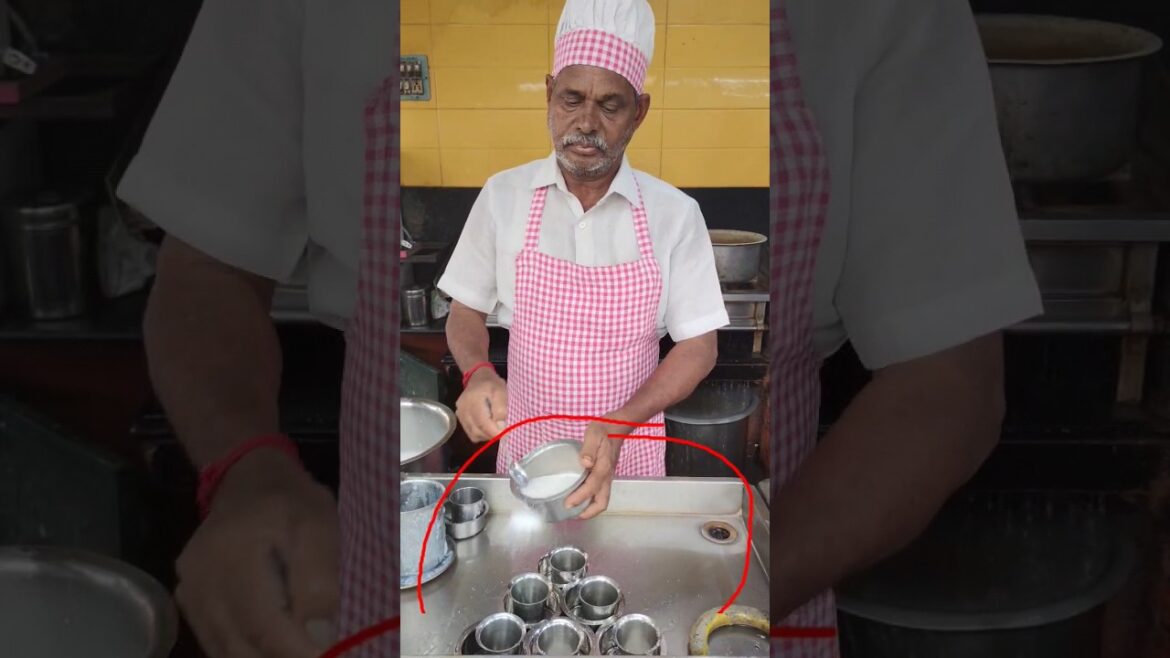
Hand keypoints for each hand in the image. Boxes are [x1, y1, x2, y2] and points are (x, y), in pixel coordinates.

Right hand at [176, 449, 338, 657]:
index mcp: (234, 556)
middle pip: (239, 644)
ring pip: (224, 650)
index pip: (261, 623)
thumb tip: (321, 636)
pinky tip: (271, 646)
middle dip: (281, 656)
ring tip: (297, 647)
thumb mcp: (320, 526)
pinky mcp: (188, 600)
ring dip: (262, 656)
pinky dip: (244, 651)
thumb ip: (320, 579)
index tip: (327, 655)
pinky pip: (214, 640)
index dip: (294, 650)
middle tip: (317, 652)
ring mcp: (189, 592)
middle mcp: (201, 580)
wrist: (247, 478)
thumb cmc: (292, 501)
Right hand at [455, 368, 507, 442]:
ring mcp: (460, 415)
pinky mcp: (460, 418)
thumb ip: (501, 408)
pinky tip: (487, 427)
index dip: (494, 432)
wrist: (478, 377)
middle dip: (491, 435)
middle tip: (503, 431)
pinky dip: (480, 433)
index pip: (482, 423)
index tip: (506, 435)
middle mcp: (463, 410)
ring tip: (495, 427)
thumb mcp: (501, 391)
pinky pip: (470, 432)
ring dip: (486, 435)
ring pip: (473, 434)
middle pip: (477, 431)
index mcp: (473, 401)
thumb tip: (500, 426)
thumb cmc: (492, 384)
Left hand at [565, 417, 626, 519]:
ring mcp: (608, 478)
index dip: (580, 498)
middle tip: (572, 514)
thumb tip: (585, 463)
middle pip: (602, 502)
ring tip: (574, 510)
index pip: (592, 487)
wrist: (617, 428)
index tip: (567, 504)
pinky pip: (600, 494)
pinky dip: (591, 501)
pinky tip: (579, 498)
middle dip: (588, 513)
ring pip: (602, 500)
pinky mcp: (606, 477)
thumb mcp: (594, 434)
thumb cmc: (603, 430)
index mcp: (603, 467)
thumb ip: (589, 448)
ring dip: (590, 509)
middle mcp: (607, 476)